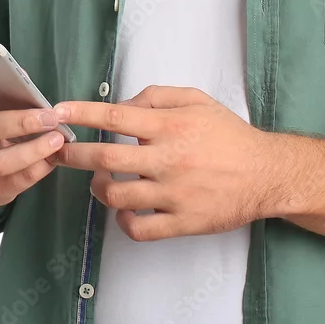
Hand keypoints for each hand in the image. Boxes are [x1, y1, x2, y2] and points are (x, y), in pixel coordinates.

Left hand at [46, 85, 277, 241]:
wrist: (265, 173)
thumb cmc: (229, 135)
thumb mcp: (197, 100)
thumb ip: (158, 96)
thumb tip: (124, 104)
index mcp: (172, 125)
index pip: (116, 116)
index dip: (83, 113)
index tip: (59, 111)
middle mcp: (168, 158)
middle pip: (106, 157)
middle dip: (73, 153)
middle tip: (59, 150)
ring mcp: (173, 193)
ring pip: (116, 195)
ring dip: (97, 187)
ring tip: (98, 180)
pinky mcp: (180, 222)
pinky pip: (137, 228)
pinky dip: (122, 221)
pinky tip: (123, 209)